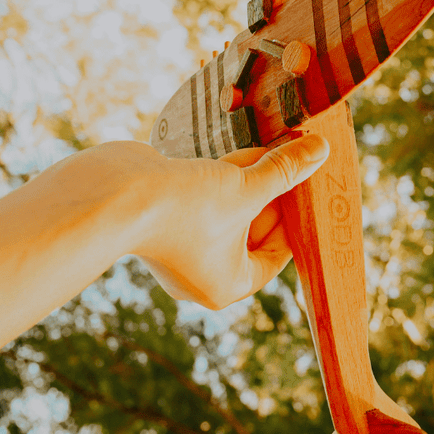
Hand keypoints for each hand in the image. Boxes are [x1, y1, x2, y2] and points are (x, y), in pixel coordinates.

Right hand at [131, 134, 329, 308]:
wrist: (113, 192)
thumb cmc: (184, 207)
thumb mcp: (247, 188)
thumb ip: (285, 171)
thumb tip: (320, 152)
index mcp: (226, 285)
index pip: (276, 257)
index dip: (296, 221)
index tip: (310, 191)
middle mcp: (202, 271)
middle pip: (253, 231)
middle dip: (275, 194)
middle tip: (300, 163)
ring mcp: (180, 243)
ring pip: (230, 209)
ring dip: (253, 179)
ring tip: (280, 148)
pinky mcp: (164, 215)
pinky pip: (207, 197)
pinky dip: (226, 176)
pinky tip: (247, 150)